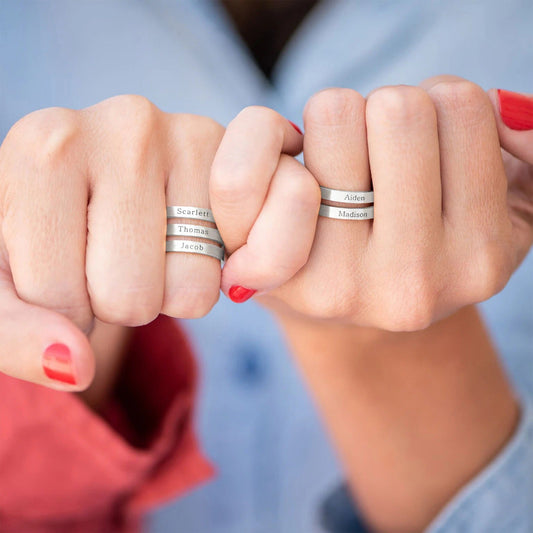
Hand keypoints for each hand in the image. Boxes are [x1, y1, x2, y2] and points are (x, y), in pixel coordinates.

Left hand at [0, 96, 309, 389]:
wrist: (109, 195)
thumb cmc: (50, 238)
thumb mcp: (5, 289)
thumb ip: (11, 335)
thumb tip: (73, 366)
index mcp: (41, 146)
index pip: (54, 297)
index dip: (60, 314)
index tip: (60, 274)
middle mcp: (123, 122)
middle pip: (127, 295)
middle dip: (118, 303)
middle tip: (112, 261)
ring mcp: (192, 134)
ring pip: (190, 292)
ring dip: (171, 293)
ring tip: (154, 250)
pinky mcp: (246, 160)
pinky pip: (256, 264)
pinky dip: (229, 275)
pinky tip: (203, 241)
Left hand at [248, 76, 532, 330]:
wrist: (356, 305)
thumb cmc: (424, 240)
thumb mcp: (499, 206)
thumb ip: (526, 154)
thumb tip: (505, 111)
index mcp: (480, 258)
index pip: (461, 105)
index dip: (438, 103)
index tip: (425, 144)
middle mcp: (414, 282)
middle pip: (397, 111)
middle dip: (385, 111)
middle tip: (377, 152)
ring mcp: (341, 283)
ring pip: (334, 116)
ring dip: (337, 125)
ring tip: (341, 170)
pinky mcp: (280, 275)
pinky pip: (270, 158)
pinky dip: (283, 146)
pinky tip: (298, 185)